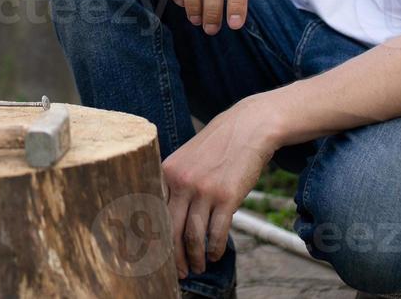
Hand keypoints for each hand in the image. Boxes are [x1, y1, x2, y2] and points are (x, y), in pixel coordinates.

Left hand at [162, 97, 277, 277]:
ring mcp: (204, 189)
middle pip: (170, 229)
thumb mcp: (187, 159)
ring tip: (198, 268)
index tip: (154, 256)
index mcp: (167, 171)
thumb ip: (175, 183)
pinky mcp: (226, 197)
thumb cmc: (217, 147)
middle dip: (172, 256)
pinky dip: (214, 248)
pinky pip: (216, 232)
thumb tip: (167, 219)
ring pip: (192, 235)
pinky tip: (215, 255)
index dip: (153, 239)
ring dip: (194, 257)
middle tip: (178, 272)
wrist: (248, 128)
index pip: (153, 212)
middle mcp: (181, 181)